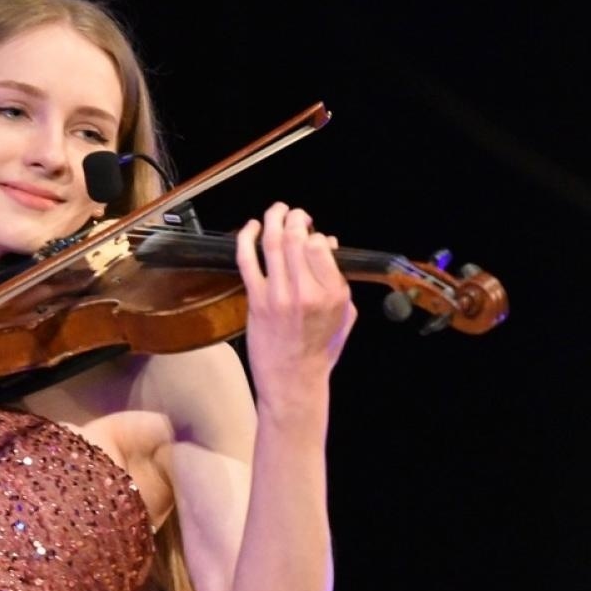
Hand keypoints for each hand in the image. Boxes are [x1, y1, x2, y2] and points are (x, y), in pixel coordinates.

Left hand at [234, 202, 357, 400]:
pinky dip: (246, 238)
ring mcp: (278, 295)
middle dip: (294, 218)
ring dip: (272, 219)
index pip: (320, 245)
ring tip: (276, 211)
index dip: (315, 234)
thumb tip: (330, 245)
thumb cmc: (321, 349)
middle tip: (294, 214)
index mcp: (332, 293)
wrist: (293, 379)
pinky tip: (250, 227)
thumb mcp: (345, 315)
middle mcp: (306, 291)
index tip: (313, 235)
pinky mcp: (256, 300)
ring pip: (272, 244)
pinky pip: (247, 260)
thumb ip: (340, 280)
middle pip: (295, 238)